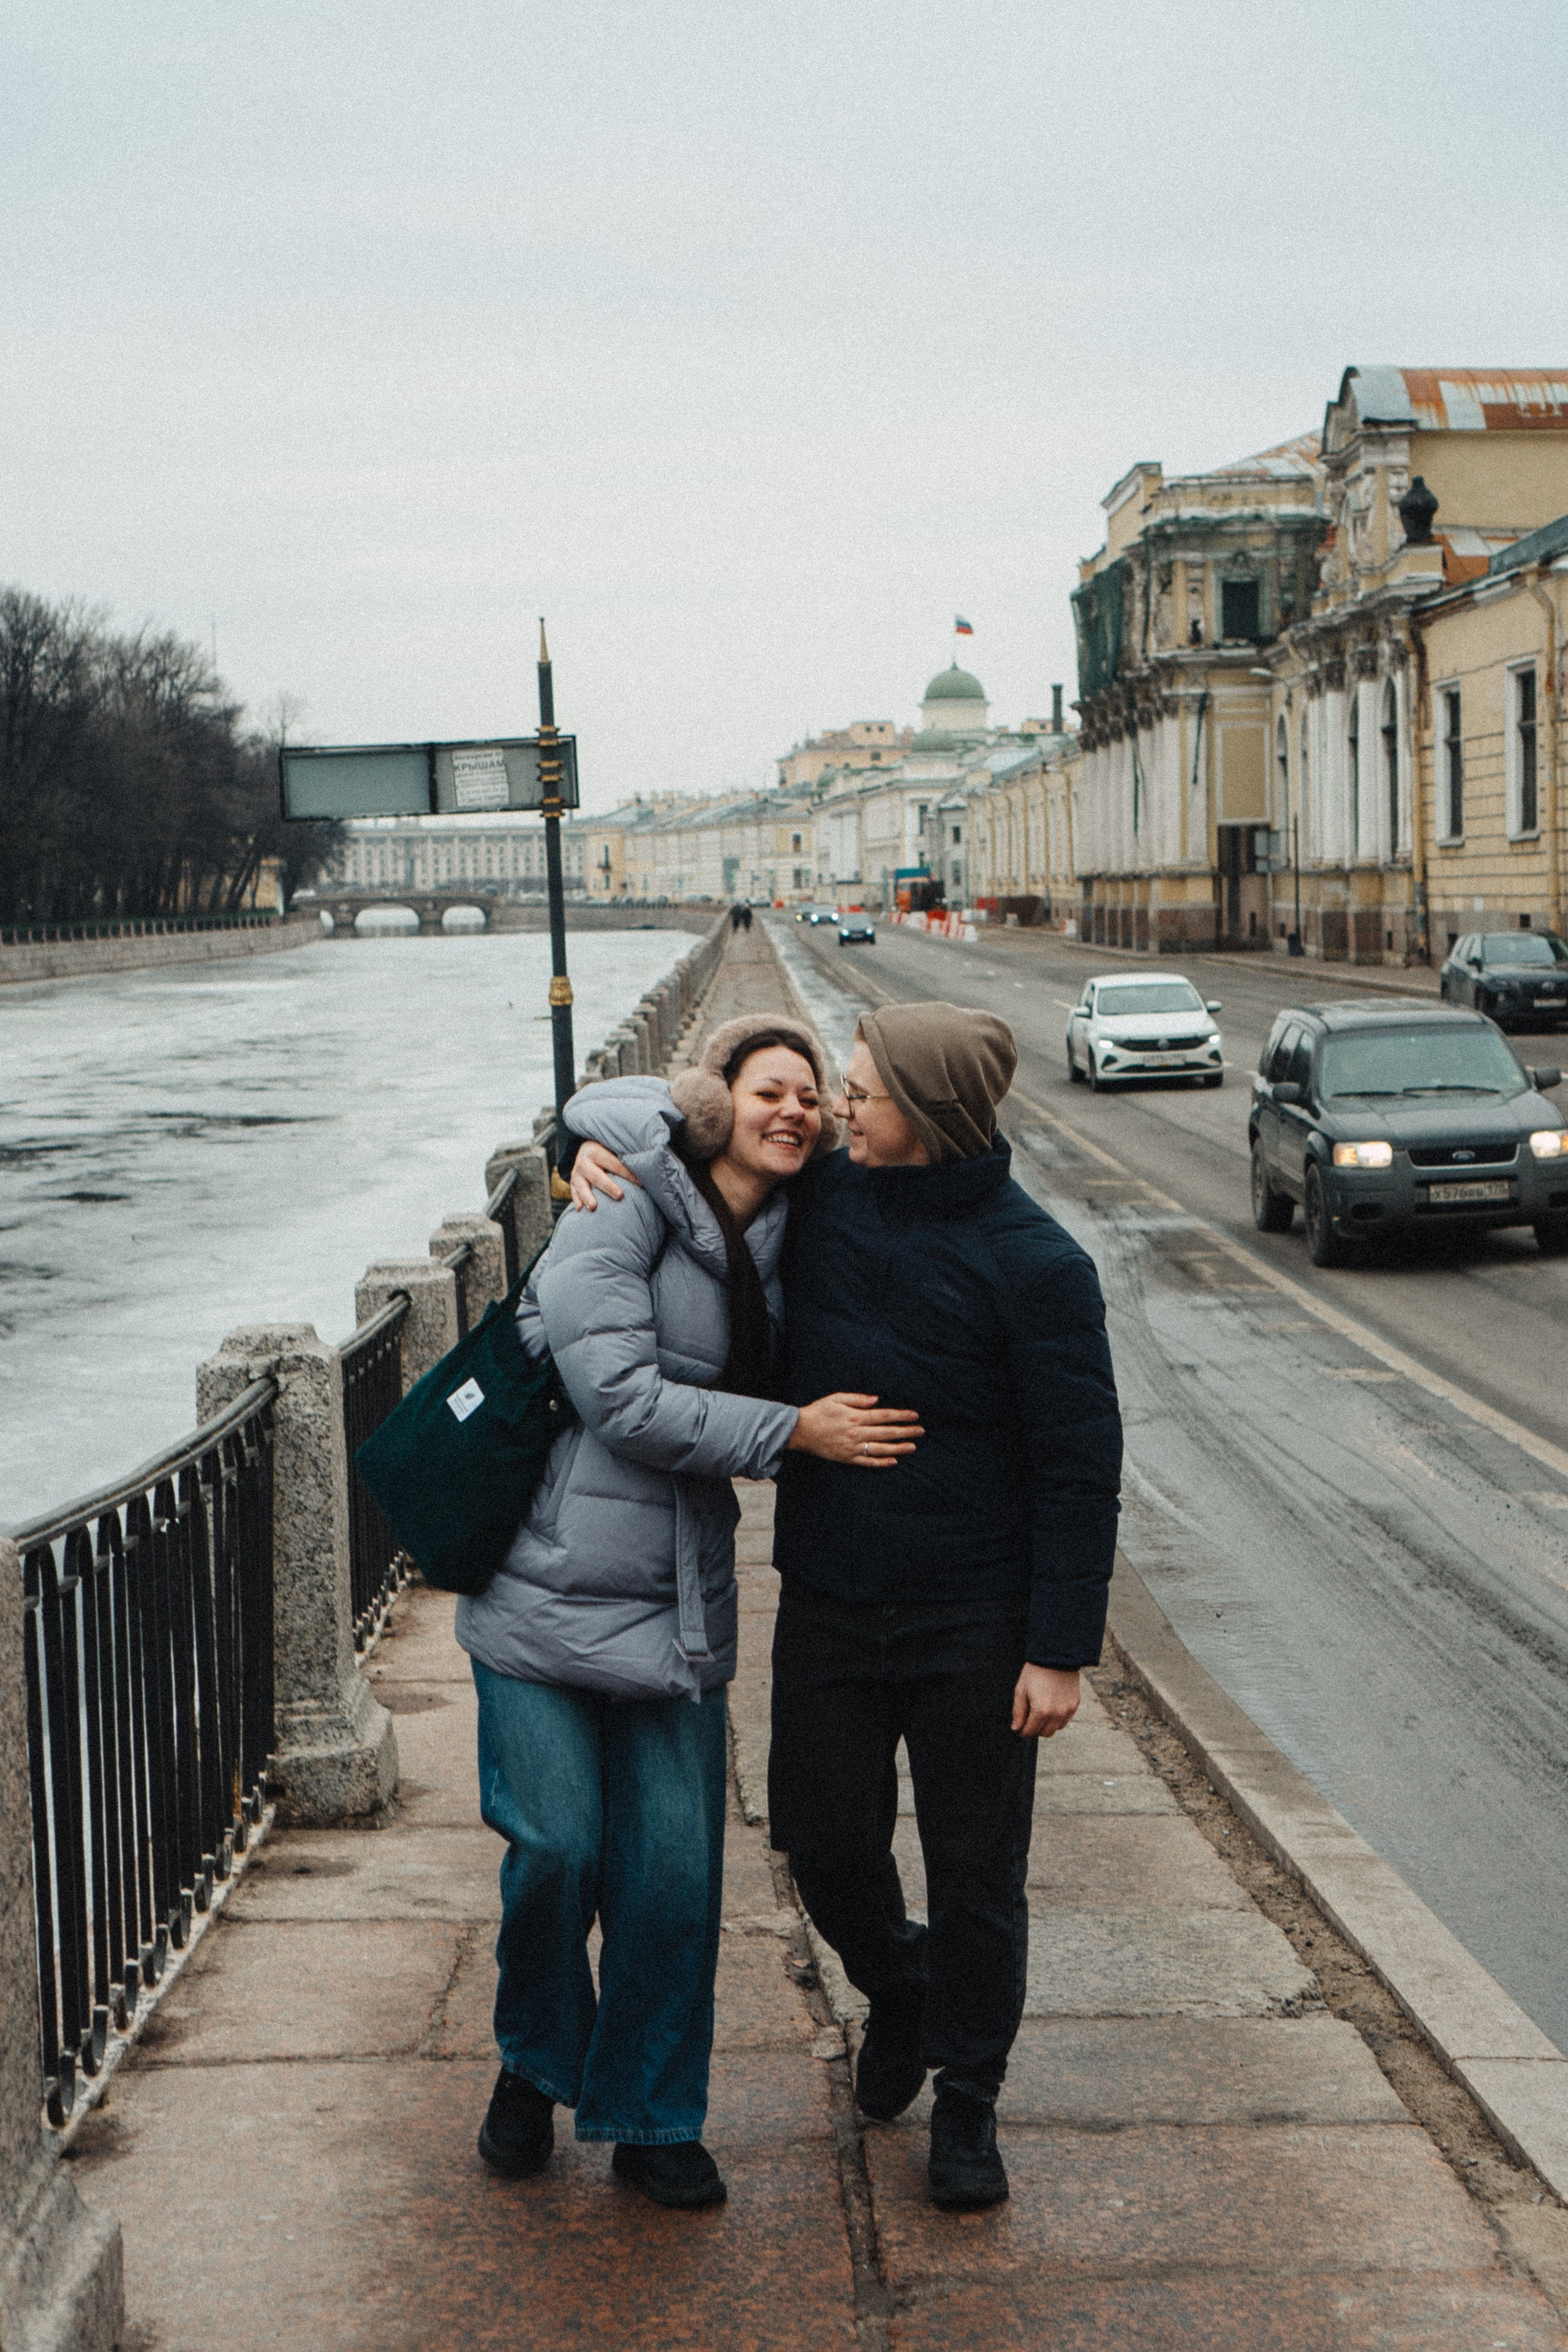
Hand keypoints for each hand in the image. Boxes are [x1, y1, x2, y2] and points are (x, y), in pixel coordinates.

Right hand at [570, 1140, 638, 1210]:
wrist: (587, 1149)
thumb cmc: (608, 1152)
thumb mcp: (614, 1149)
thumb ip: (625, 1157)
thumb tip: (648, 1169)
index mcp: (597, 1151)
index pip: (615, 1164)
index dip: (628, 1174)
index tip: (641, 1184)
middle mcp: (585, 1161)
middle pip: (597, 1176)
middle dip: (608, 1186)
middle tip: (619, 1196)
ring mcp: (577, 1173)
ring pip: (581, 1185)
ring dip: (587, 1196)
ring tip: (594, 1207)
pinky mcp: (573, 1182)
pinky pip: (574, 1192)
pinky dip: (577, 1201)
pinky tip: (581, 1210)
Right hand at [787, 1393, 922, 1466]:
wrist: (800, 1431)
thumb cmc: (819, 1411)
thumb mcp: (836, 1398)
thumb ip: (858, 1399)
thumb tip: (877, 1400)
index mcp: (855, 1416)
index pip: (884, 1416)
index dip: (901, 1416)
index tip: (914, 1416)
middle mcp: (856, 1433)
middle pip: (886, 1432)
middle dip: (905, 1431)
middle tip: (921, 1431)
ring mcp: (852, 1447)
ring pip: (880, 1448)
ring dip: (898, 1448)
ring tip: (913, 1447)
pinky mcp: (847, 1458)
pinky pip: (867, 1462)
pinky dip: (881, 1462)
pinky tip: (893, 1461)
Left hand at [1011, 1664, 1079, 1739]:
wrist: (1056, 1656)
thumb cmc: (1036, 1671)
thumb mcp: (1021, 1689)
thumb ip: (1018, 1711)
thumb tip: (1016, 1728)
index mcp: (1041, 1711)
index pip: (1030, 1731)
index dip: (1023, 1731)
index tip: (1019, 1729)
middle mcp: (1057, 1713)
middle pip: (1045, 1733)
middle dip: (1035, 1729)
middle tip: (1030, 1719)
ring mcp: (1068, 1710)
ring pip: (1057, 1728)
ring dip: (1048, 1725)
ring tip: (1041, 1712)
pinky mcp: (1075, 1704)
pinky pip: (1066, 1719)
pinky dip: (1058, 1718)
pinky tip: (1052, 1707)